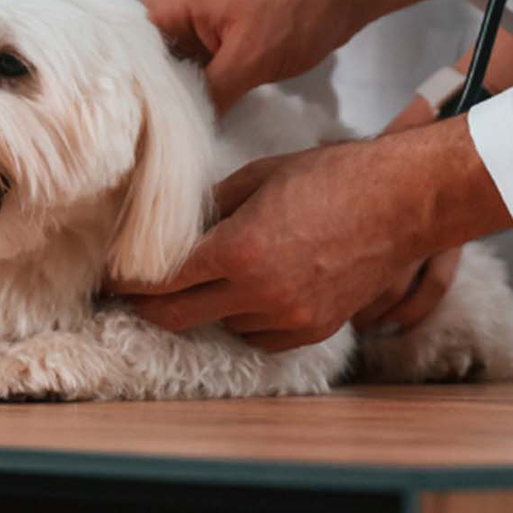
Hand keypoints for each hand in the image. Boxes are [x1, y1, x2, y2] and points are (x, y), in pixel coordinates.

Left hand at [107, 118, 506, 351]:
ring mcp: (290, 316)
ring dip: (204, 308)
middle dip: (149, 308)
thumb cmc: (330, 176)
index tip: (112, 280)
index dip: (131, 283)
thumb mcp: (258, 176)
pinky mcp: (315, 328)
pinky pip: (262, 336)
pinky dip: (245, 319)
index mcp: (238, 250)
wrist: (401, 201)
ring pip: (223, 326)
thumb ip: (214, 206)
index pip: (164, 280)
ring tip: (199, 282)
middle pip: (181, 316)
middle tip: (130, 296)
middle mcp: (260, 292)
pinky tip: (245, 293)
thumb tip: (183, 224)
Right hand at [144, 0, 473, 116]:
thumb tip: (182, 130)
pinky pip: (195, 70)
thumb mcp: (250, 57)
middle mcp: (175, 10)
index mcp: (171, 1)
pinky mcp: (217, 39)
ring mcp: (196, 24)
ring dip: (174, 97)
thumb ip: (209, 92)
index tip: (125, 125)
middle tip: (141, 140)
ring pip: (171, 69)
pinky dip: (197, 92)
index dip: (125, 85)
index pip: (127, 48)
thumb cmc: (299, 7)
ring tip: (162, 138)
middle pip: (145, 61)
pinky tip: (195, 122)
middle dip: (147, 96)